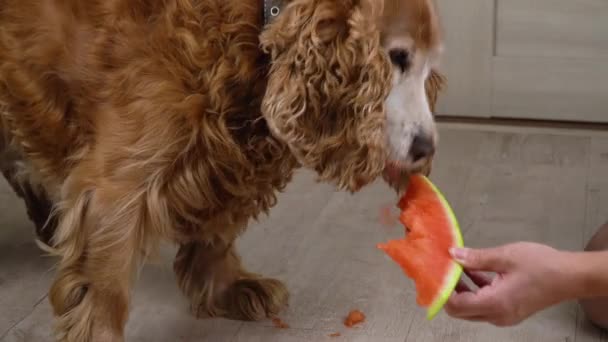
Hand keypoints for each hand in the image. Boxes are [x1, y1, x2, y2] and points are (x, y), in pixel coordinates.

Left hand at [445, 242, 574, 326]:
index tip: (433, 273)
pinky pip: (484, 304)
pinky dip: (475, 290)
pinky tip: (472, 271)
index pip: (456, 306)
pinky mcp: (510, 310)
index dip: (441, 291)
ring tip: (454, 267)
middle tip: (441, 269)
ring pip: (472, 308)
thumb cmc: (541, 265)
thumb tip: (452, 255)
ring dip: (461, 290)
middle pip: (461, 310)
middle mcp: (496, 316)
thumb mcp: (505, 256)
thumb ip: (476, 258)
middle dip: (448, 291)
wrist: (572, 277)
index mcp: (494, 304)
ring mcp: (504, 316)